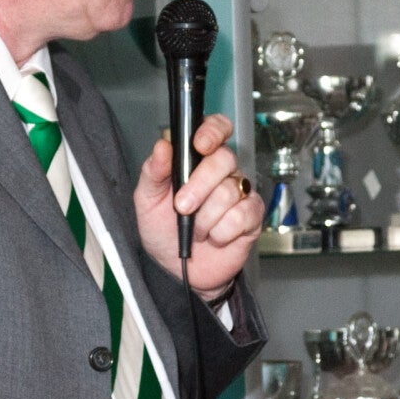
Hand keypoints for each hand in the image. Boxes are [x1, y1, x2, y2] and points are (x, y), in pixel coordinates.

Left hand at [133, 113, 261, 299]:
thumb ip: (153, 172)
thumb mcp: (147, 200)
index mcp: (197, 160)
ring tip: (196, 229)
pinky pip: (242, 215)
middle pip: (224, 159)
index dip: (213, 131)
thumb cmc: (162, 231)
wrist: (177, 268)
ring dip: (206, 217)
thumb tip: (162, 145)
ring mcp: (239, 194)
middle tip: (182, 207)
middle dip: (199, 186)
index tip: (200, 145)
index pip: (216, 129)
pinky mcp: (252, 217)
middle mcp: (222, 173)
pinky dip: (221, 231)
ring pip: (230, 191)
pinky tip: (214, 237)